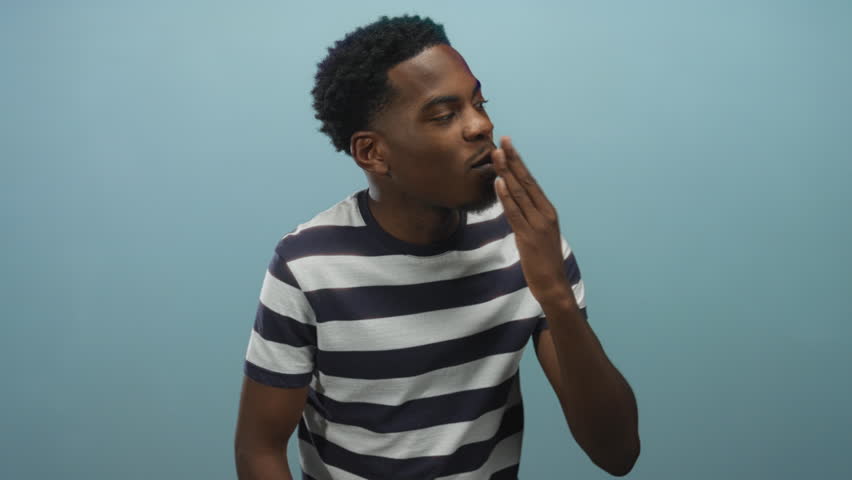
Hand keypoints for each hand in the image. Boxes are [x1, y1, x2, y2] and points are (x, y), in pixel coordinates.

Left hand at [492, 136, 572, 304]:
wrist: (553, 284)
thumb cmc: (544, 261)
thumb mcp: (538, 234)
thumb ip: (529, 218)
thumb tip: (515, 205)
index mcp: (548, 211)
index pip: (531, 181)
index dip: (519, 162)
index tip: (509, 146)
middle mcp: (545, 213)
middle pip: (526, 181)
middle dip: (513, 160)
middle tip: (503, 140)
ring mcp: (537, 224)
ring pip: (519, 193)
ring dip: (507, 172)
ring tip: (497, 155)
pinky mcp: (528, 236)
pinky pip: (514, 212)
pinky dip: (506, 196)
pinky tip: (499, 183)